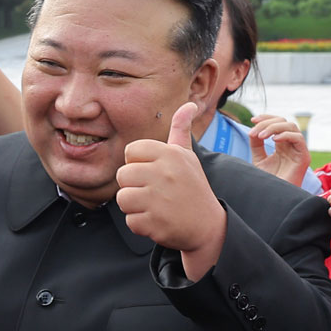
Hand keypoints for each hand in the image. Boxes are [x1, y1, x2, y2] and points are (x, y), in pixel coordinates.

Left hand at [117, 103, 228, 274]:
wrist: (208, 226)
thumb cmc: (192, 187)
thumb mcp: (188, 157)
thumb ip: (181, 130)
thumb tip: (190, 104)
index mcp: (170, 154)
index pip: (130, 151)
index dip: (138, 164)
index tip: (154, 173)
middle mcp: (164, 174)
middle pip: (122, 175)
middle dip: (133, 186)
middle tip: (154, 193)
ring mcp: (159, 199)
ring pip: (123, 199)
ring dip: (135, 206)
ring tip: (155, 206)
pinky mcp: (155, 223)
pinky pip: (130, 221)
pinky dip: (141, 224)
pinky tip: (158, 221)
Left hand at [247, 114, 310, 187]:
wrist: (275, 197)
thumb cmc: (269, 181)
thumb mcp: (259, 159)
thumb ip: (256, 144)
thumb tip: (252, 129)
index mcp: (282, 143)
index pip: (278, 122)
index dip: (266, 118)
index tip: (252, 120)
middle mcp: (292, 144)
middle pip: (284, 121)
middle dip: (267, 122)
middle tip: (254, 132)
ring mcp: (299, 150)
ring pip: (291, 126)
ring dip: (274, 127)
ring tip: (261, 136)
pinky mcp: (304, 157)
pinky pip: (298, 138)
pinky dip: (285, 135)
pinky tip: (273, 141)